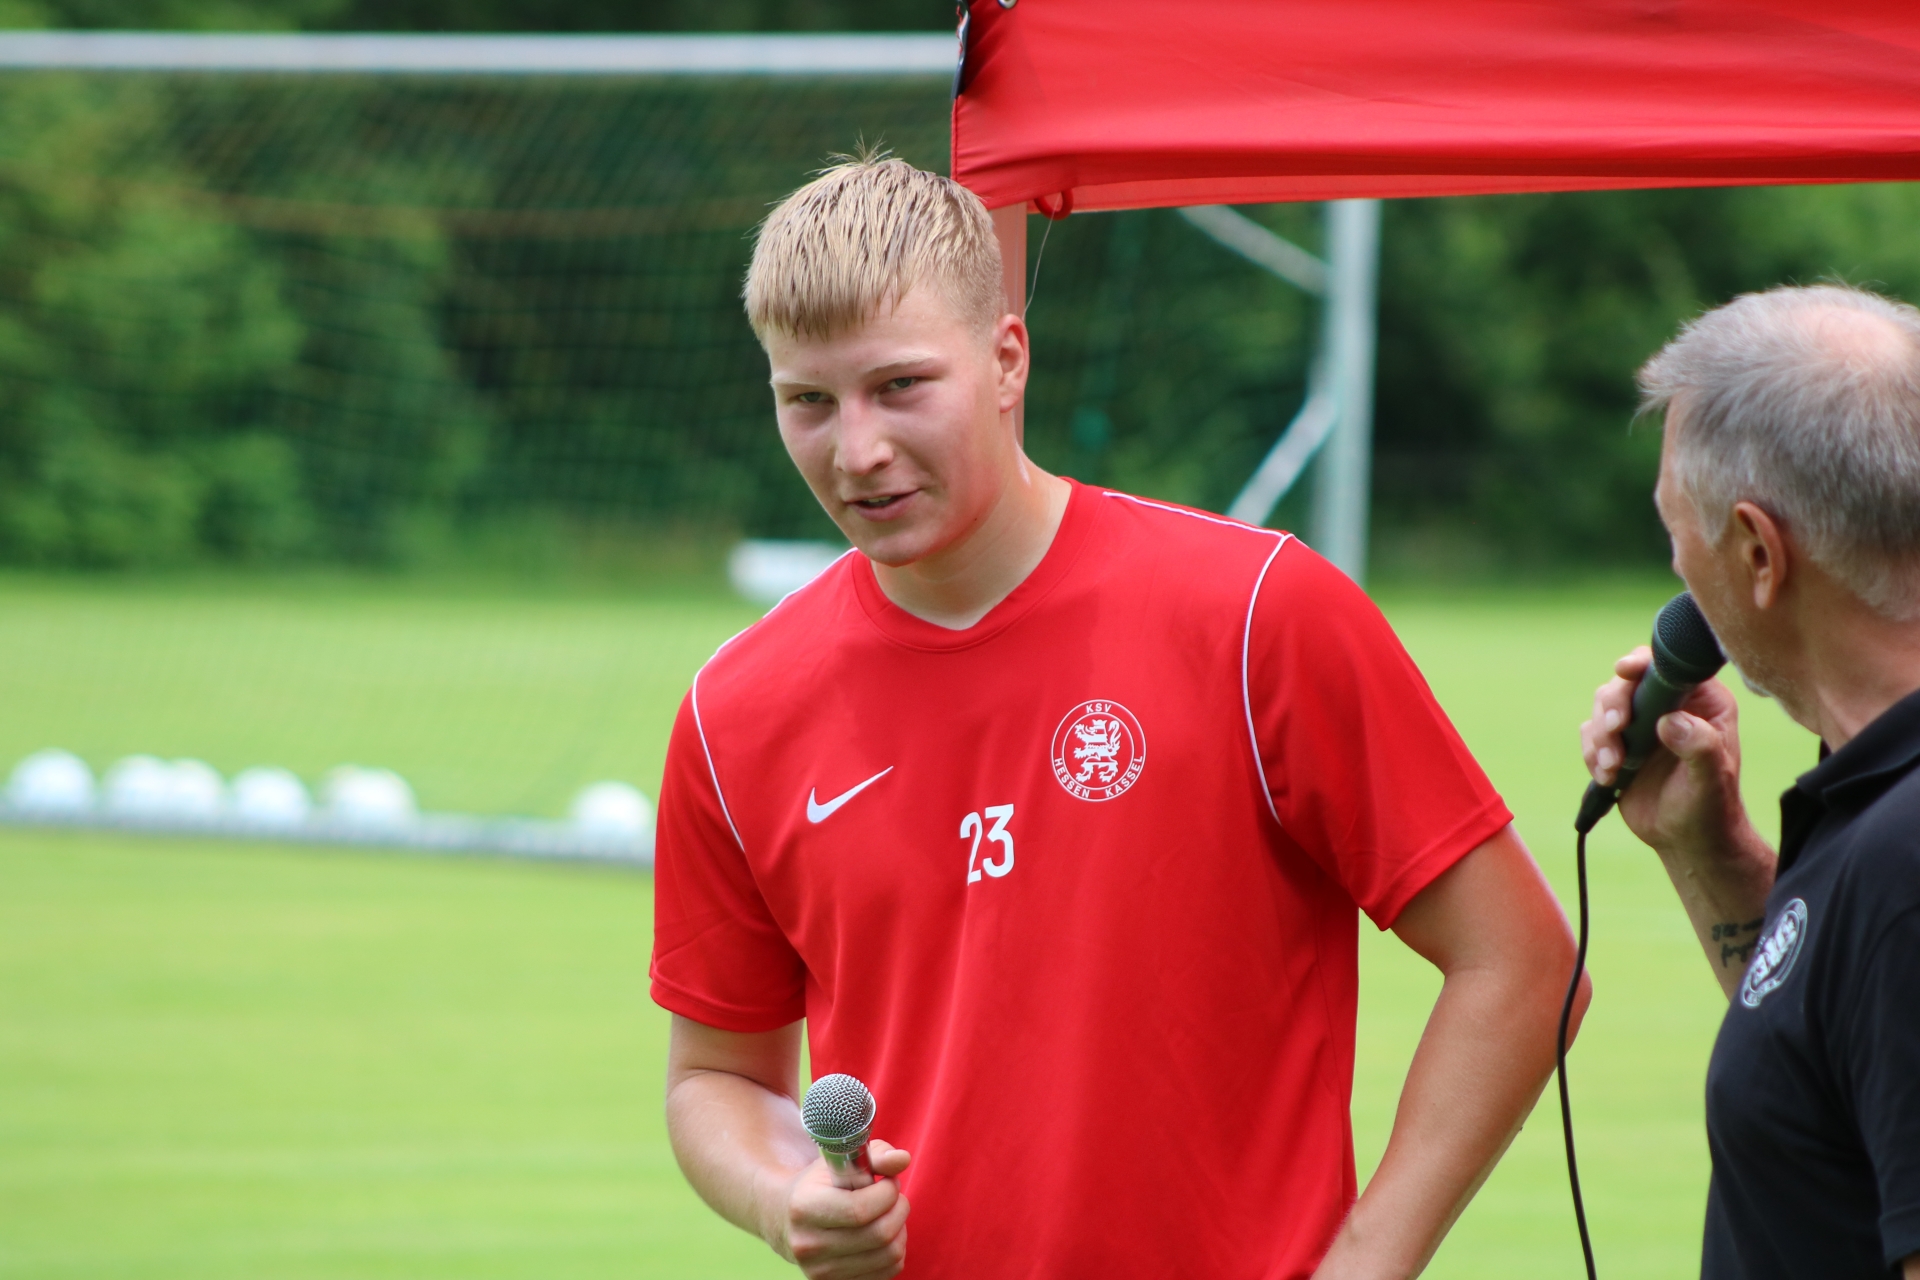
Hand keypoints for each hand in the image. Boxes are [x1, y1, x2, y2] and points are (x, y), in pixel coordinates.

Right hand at [771, 1141, 912, 1278]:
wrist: (787, 1219)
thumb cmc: (820, 1185)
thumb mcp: (841, 1161)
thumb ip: (875, 1155)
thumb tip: (902, 1159)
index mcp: (804, 1208)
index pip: (861, 1209)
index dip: (887, 1192)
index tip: (888, 1180)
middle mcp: (808, 1244)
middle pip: (879, 1234)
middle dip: (899, 1208)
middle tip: (894, 1196)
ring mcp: (821, 1271)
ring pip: (890, 1255)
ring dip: (901, 1229)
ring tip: (889, 1213)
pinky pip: (889, 1271)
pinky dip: (896, 1251)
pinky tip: (883, 1234)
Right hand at [1579, 645, 1750, 857]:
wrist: (1687, 839)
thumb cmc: (1711, 806)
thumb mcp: (1711, 778)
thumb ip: (1699, 746)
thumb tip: (1670, 721)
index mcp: (1701, 702)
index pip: (1666, 667)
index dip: (1642, 663)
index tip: (1624, 672)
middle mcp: (1667, 706)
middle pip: (1624, 684)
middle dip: (1613, 707)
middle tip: (1615, 731)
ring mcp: (1640, 725)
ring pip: (1602, 708)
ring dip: (1601, 738)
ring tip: (1614, 768)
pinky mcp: (1617, 744)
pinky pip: (1591, 736)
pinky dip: (1593, 755)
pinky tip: (1610, 778)